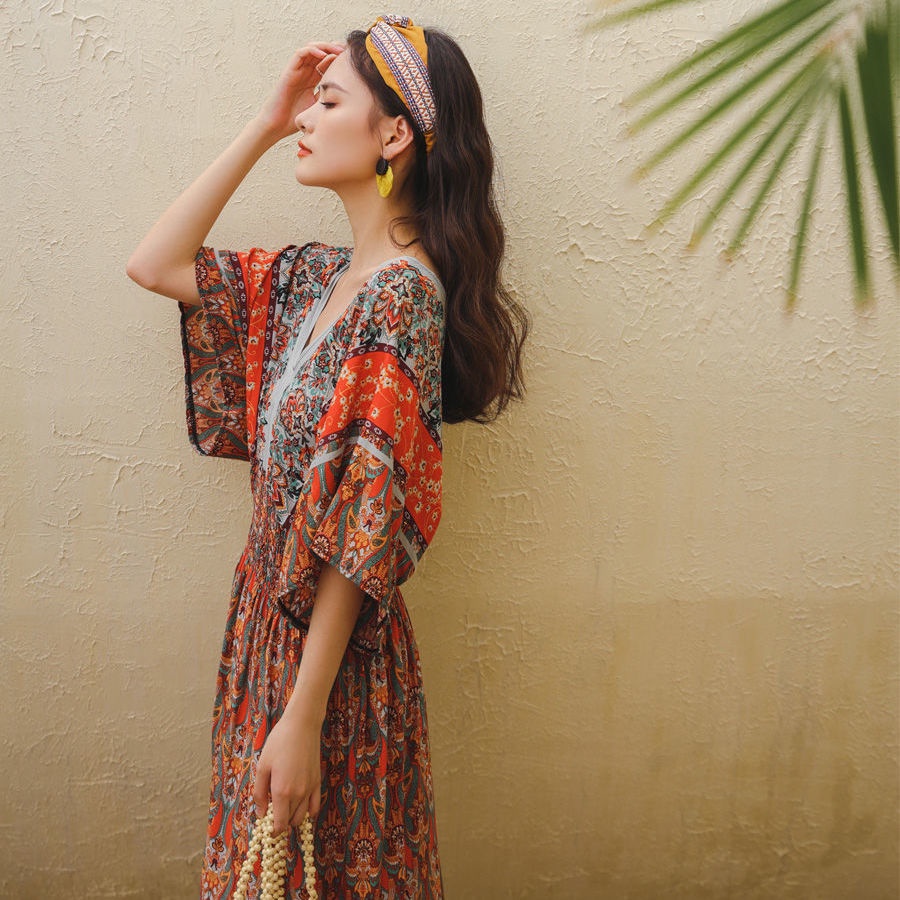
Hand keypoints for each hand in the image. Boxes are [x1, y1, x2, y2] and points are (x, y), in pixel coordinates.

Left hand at [253, 709, 323, 835]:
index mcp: (282, 792)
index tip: (267, 830)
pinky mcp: (317, 781)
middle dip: (280, 823)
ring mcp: (310, 788)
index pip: (279, 825)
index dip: (273, 832)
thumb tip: (261, 814)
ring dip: (292, 818)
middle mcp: (299, 794)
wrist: (302, 726)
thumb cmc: (279, 743)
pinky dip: (308, 812)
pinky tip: (299, 806)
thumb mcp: (262, 766)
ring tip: (283, 808)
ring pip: (302, 816)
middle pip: (290, 821)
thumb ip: (260, 793)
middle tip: (271, 814)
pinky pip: (315, 806)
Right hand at [254, 42, 345, 142]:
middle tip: (347, 51)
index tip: (352, 60)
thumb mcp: (319, 107)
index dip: (339, 59)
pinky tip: (323, 54)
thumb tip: (347, 96)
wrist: (278, 125)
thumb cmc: (295, 118)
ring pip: (311, 49)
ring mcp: (297, 70)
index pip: (327, 63)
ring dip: (325, 46)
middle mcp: (305, 72)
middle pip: (321, 53)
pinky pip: (300, 54)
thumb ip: (329, 97)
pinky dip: (311, 50)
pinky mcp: (289, 71)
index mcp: (313, 80)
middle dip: (334, 49)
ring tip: (337, 49)